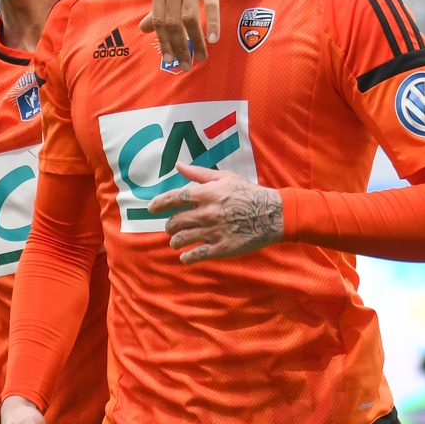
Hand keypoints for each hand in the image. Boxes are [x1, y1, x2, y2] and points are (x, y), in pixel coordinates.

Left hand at [136, 0, 243, 70]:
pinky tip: (213, 40)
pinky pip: (210, 5)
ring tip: (201, 57)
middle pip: (172, 22)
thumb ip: (158, 6)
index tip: (170, 61)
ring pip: (189, 18)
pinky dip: (211, 24)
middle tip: (186, 66)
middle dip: (178, 47)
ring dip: (195, 41)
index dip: (164, 42)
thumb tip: (143, 29)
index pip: (158, 20)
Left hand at [147, 163, 282, 263]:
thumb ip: (199, 174)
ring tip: (176, 241)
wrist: (273, 214)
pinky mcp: (221, 248)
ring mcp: (213, 232)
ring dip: (175, 241)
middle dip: (169, 226)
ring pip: (181, 240)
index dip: (158, 203)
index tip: (151, 208)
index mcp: (207, 194)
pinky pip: (195, 255)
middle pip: (174, 222)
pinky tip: (185, 257)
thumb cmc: (249, 193)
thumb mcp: (225, 178)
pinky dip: (186, 258)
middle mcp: (207, 213)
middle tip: (171, 227)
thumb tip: (178, 165)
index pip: (174, 198)